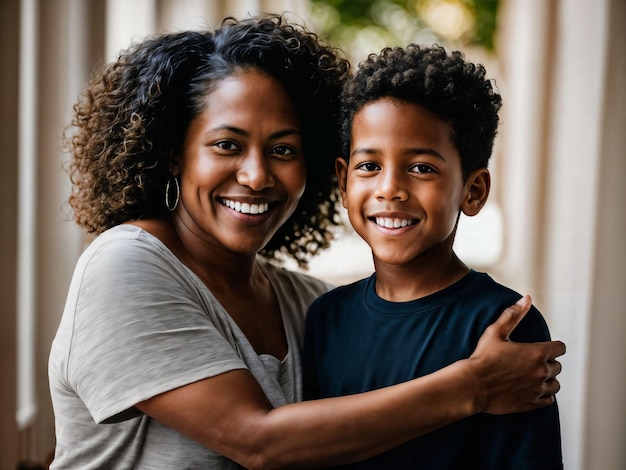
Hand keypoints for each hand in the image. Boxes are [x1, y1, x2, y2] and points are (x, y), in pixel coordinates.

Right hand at [467, 295, 564, 414]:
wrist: (473, 385)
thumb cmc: (483, 358)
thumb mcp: (495, 332)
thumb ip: (513, 315)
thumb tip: (526, 299)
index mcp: (537, 353)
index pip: (560, 348)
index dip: (552, 346)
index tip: (542, 347)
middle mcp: (542, 372)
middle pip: (557, 366)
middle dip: (547, 363)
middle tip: (531, 361)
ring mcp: (537, 390)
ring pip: (555, 384)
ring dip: (547, 379)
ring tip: (533, 376)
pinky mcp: (531, 403)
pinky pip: (548, 400)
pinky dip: (543, 395)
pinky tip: (531, 389)